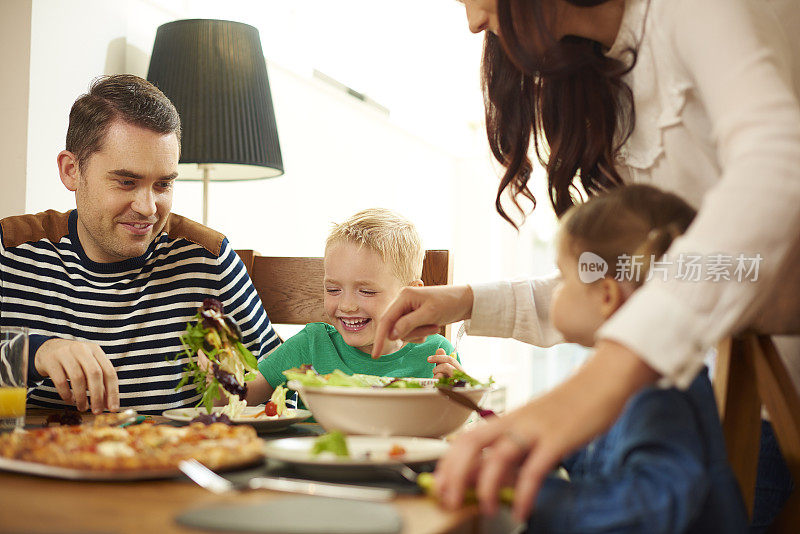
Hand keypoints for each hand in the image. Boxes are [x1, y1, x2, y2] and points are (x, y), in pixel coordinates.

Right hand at [34, 339, 118, 412]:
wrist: (48, 349)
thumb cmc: (74, 361)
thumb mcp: (88, 366)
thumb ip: (100, 383)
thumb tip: (109, 404)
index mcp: (96, 350)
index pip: (109, 372)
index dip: (113, 392)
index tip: (113, 408)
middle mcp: (82, 350)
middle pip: (95, 374)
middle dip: (97, 396)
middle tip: (97, 411)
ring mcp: (66, 354)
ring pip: (78, 378)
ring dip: (82, 397)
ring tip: (83, 408)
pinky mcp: (51, 361)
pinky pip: (60, 381)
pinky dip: (66, 394)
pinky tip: (70, 400)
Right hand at [372, 285, 473, 358]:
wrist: (465, 301)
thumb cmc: (449, 303)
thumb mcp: (429, 314)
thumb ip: (409, 324)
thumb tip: (391, 335)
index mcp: (403, 296)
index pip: (386, 320)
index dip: (380, 338)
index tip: (376, 355)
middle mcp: (403, 303)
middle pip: (395, 328)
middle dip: (413, 333)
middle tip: (432, 328)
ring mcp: (408, 311)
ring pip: (404, 333)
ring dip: (420, 333)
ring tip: (435, 325)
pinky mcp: (415, 318)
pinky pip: (411, 333)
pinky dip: (421, 334)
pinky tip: (433, 326)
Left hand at [433, 340, 658, 520]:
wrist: (601, 381)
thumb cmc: (569, 407)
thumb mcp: (535, 425)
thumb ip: (516, 447)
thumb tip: (495, 475)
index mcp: (507, 419)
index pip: (465, 438)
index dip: (447, 463)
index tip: (439, 485)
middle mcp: (515, 422)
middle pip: (471, 444)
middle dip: (455, 475)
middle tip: (449, 501)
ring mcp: (535, 429)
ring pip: (498, 457)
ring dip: (486, 487)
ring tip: (486, 510)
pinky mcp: (558, 438)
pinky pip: (535, 469)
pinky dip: (525, 494)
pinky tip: (522, 512)